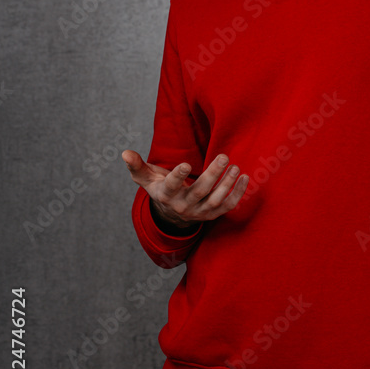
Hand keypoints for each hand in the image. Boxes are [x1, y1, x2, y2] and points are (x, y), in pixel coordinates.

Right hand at [122, 149, 248, 230]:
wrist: (172, 213)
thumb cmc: (160, 187)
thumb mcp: (146, 178)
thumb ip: (137, 165)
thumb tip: (125, 153)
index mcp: (166, 195)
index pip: (172, 187)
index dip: (178, 176)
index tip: (186, 164)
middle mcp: (183, 206)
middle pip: (200, 192)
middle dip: (213, 174)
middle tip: (224, 156)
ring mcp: (199, 212)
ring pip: (215, 200)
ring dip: (227, 184)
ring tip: (235, 166)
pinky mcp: (213, 215)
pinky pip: (228, 206)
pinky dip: (238, 194)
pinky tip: (244, 177)